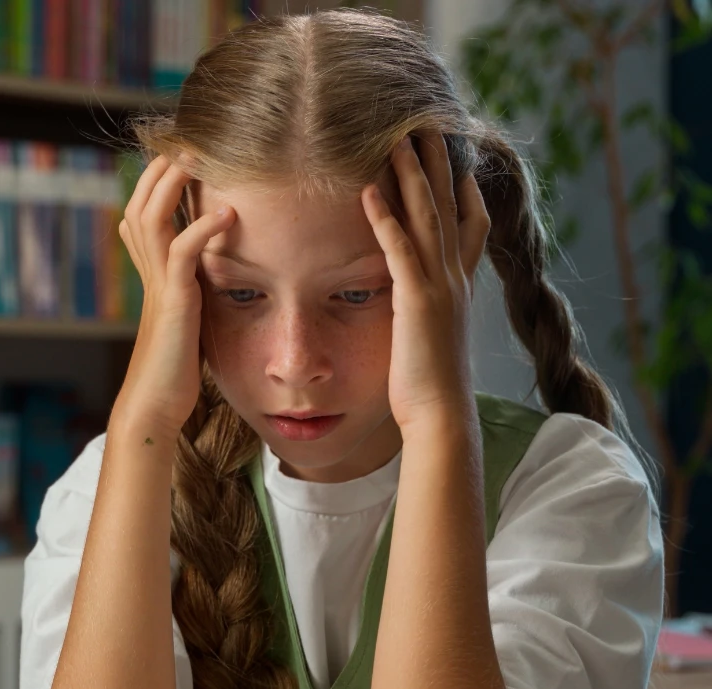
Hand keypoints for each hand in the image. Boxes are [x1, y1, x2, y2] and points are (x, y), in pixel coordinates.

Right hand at [115, 155, 234, 441]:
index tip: (187, 157)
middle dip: (162, 169)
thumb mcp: (187, 322)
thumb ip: (194, 294)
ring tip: (198, 158)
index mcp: (152, 277)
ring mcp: (158, 287)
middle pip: (140, 204)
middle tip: (190, 141)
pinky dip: (202, 229)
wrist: (156, 406)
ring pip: (151, 218)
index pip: (144, 214)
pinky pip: (181, 254)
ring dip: (173, 185)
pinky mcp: (174, 304)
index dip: (159, 183)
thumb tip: (213, 280)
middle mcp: (149, 275)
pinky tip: (227, 213)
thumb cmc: (175, 372)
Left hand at [361, 134, 490, 430]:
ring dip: (413, 174)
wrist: (440, 414)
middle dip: (440, 162)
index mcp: (460, 286)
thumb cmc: (431, 383)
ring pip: (429, 217)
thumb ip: (430, 311)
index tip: (457, 158)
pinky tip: (369, 189)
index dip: (465, 189)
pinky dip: (386, 218)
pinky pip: (399, 249)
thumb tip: (419, 303)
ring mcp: (440, 286)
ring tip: (398, 136)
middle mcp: (456, 278)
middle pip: (451, 206)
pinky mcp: (418, 301)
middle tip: (428, 123)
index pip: (471, 225)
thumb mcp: (434, 337)